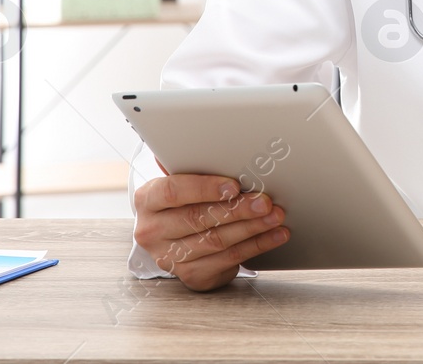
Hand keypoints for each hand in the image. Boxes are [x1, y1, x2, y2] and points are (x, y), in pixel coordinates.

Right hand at [132, 173, 288, 290]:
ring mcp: (169, 258)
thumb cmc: (185, 200)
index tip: (233, 186)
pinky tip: (274, 235)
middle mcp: (152, 231)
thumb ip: (193, 165)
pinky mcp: (191, 276)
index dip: (204, 188)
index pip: (172, 191)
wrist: (175, 236)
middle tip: (265, 201)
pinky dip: (256, 246)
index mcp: (148, 200)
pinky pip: (227, 260)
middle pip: (198, 219)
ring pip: (216, 241)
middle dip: (237, 209)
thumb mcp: (183, 179)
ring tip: (275, 216)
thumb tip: (218, 145)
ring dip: (252, 228)